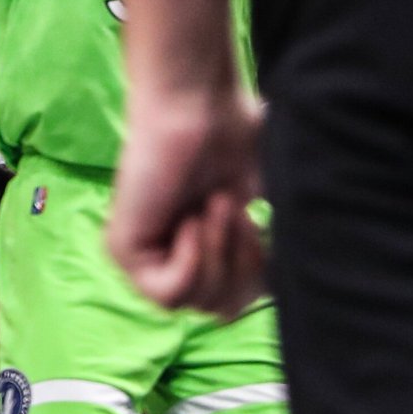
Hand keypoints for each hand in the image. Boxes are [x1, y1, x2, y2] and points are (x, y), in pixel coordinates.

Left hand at [107, 84, 265, 317]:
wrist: (198, 103)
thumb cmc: (233, 133)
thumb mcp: (269, 197)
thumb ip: (274, 247)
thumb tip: (289, 282)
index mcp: (207, 244)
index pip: (239, 300)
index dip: (262, 277)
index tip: (263, 226)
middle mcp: (174, 252)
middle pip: (224, 310)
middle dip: (245, 267)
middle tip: (240, 213)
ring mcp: (147, 254)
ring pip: (200, 306)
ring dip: (221, 255)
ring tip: (216, 205)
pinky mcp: (123, 250)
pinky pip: (169, 295)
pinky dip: (192, 261)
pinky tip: (190, 222)